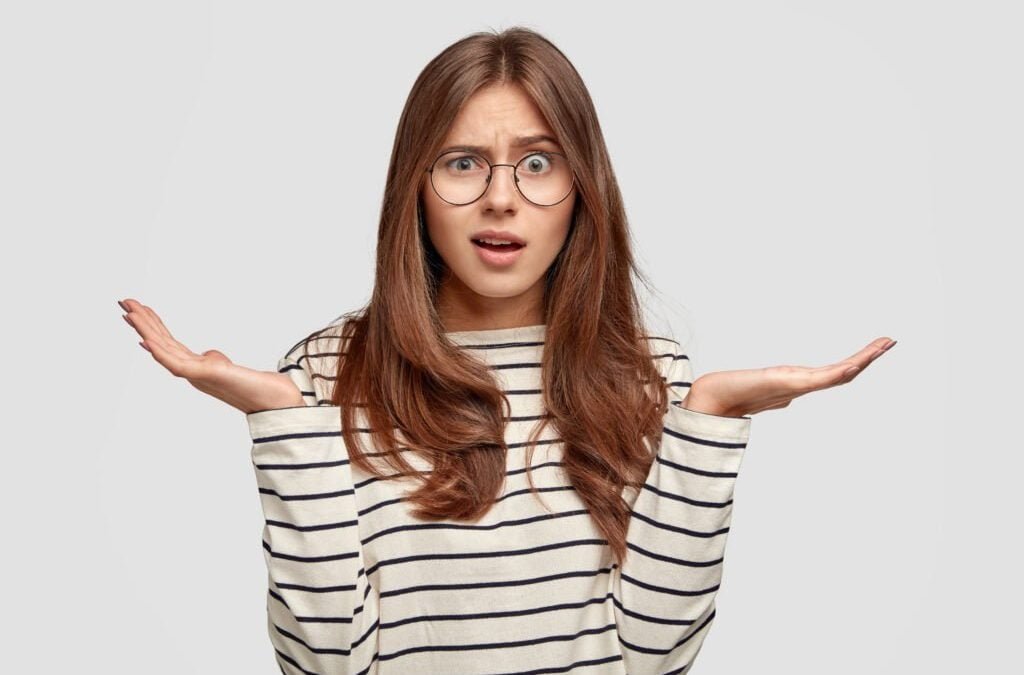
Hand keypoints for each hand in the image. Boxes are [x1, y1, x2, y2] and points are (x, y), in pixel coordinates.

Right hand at [117, 298, 305, 412]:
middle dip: (142, 323)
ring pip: (164, 350)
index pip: (168, 343)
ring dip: (145, 331)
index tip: (137, 310)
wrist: (273, 400)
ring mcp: (197, 375)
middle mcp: (192, 372)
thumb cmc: (256, 386)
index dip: (152, 326)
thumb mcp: (228, 367)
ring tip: (129, 312)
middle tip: (124, 302)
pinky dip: (160, 352)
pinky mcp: (206, 376)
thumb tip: (209, 354)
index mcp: (196, 367)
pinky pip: (177, 364)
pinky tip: (145, 340)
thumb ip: (214, 360)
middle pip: (161, 343)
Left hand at [681, 337, 896, 417]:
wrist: (712, 398)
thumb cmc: (731, 392)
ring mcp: (795, 387)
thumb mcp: (762, 386)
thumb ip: (778, 390)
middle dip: (868, 358)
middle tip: (890, 341)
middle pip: (843, 373)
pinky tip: (852, 365)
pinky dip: (837, 373)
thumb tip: (786, 391)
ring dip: (861, 361)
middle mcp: (800, 386)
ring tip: (882, 345)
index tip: (876, 348)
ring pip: (836, 375)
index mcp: (798, 384)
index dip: (858, 362)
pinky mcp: (784, 386)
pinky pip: (817, 380)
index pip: (835, 373)